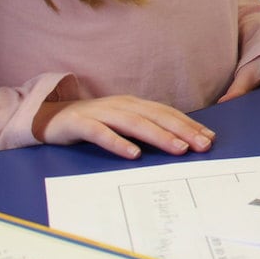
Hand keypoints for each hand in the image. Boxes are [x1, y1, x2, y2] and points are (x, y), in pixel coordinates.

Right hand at [32, 95, 214, 159]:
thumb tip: (177, 141)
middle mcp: (122, 105)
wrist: (49, 117)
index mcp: (134, 104)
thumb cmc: (92, 122)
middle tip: (202, 145)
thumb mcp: (121, 122)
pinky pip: (101, 133)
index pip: (167, 113)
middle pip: (156, 117)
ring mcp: (102, 113)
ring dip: (158, 136)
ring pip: (134, 123)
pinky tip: (133, 154)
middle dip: (182, 130)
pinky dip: (118, 143)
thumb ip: (144, 128)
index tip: (209, 137)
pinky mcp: (81, 124)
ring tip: (177, 148)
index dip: (189, 124)